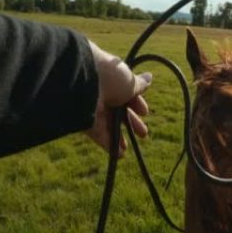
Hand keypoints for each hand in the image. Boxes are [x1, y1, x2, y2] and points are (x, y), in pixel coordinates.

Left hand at [86, 41, 151, 156]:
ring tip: (128, 148)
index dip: (137, 103)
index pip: (126, 93)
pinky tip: (120, 154)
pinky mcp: (85, 123)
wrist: (81, 84)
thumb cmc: (109, 78)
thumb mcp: (129, 82)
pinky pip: (99, 135)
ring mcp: (92, 109)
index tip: (144, 113)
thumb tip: (150, 77)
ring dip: (119, 137)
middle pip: (118, 111)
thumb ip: (139, 84)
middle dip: (131, 122)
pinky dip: (109, 145)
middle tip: (143, 133)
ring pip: (108, 125)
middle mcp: (101, 93)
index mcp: (111, 80)